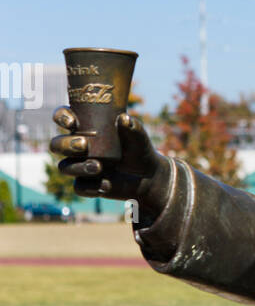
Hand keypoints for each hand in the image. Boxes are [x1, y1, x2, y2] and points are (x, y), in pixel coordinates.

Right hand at [50, 108, 170, 216]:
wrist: (147, 176)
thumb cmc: (138, 149)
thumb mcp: (138, 138)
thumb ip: (132, 128)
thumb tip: (124, 119)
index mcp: (85, 128)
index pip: (64, 118)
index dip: (61, 117)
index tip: (72, 121)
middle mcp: (78, 146)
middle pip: (57, 144)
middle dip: (66, 145)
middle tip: (84, 144)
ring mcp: (80, 166)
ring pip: (64, 167)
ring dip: (78, 167)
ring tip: (98, 166)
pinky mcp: (86, 185)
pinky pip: (79, 188)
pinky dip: (91, 187)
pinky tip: (105, 185)